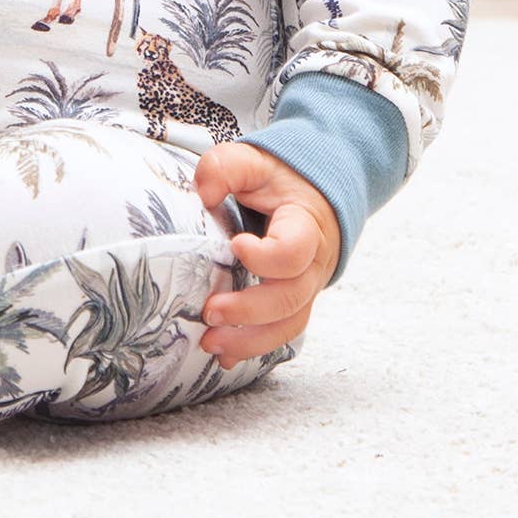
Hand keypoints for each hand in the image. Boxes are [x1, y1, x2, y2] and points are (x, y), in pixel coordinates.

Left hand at [192, 142, 340, 367]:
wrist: (309, 192)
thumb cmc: (275, 178)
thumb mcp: (252, 160)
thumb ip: (226, 167)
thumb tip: (204, 193)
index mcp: (306, 225)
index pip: (296, 250)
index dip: (268, 256)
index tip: (236, 245)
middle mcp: (313, 263)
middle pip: (291, 297)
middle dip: (250, 310)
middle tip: (210, 312)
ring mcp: (306, 286)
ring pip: (289, 324)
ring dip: (250, 340)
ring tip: (210, 344)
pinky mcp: (292, 301)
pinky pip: (281, 332)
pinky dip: (254, 347)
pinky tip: (224, 357)